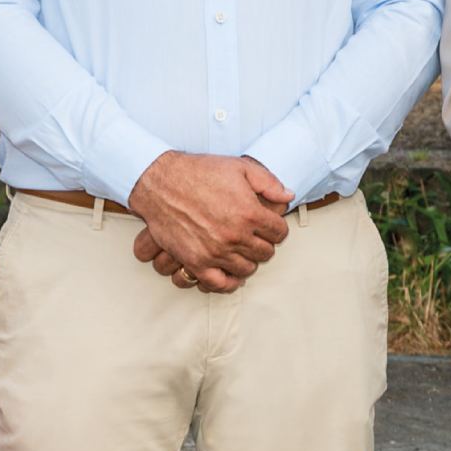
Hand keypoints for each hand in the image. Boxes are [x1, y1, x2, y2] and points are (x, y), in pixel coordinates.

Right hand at [126, 152, 290, 292]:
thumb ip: (269, 182)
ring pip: (246, 268)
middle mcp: (235, 236)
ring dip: (247, 260)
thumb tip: (288, 196)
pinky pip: (219, 283)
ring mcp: (216, 252)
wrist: (162, 183)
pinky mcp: (196, 261)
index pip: (280, 233)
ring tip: (241, 249)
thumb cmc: (199, 172)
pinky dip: (228, 281)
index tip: (269, 225)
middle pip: (265, 252)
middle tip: (254, 235)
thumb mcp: (240, 168)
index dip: (276, 228)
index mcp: (250, 213)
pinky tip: (230, 272)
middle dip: (263, 243)